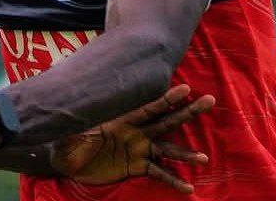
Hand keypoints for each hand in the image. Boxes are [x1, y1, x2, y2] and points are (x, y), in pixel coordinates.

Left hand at [50, 84, 214, 192]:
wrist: (65, 159)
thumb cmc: (67, 138)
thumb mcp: (73, 129)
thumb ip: (80, 120)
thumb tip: (73, 106)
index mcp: (122, 119)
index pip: (148, 107)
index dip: (167, 98)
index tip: (186, 89)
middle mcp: (135, 132)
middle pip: (166, 121)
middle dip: (187, 112)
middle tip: (210, 101)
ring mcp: (138, 149)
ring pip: (167, 149)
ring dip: (184, 154)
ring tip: (203, 158)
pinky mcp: (136, 167)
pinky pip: (158, 173)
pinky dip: (173, 180)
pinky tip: (188, 187)